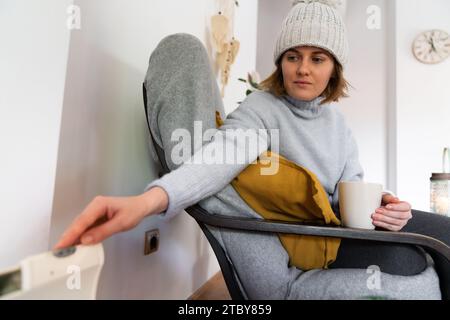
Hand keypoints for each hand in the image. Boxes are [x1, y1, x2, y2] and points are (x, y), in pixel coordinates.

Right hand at [54, 187, 168, 248]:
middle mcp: (94, 206)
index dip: (71, 233)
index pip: (82, 220)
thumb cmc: (134, 210)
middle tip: (59, 250)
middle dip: (68, 237)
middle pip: (78, 223)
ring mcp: (94, 212)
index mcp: (99, 204)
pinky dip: (80, 237)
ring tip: (64, 250)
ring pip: (80, 226)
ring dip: (72, 238)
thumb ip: (103, 231)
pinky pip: (86, 228)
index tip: (63, 243)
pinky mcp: (96, 218)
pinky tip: (76, 245)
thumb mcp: (121, 223)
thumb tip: (87, 240)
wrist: (141, 206)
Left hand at [371, 193, 411, 231]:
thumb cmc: (385, 202)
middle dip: (387, 213)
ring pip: (395, 222)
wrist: (381, 209)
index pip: (404, 207)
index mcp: (407, 206)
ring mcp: (402, 223)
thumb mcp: (386, 198)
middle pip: (400, 215)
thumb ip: (390, 198)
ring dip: (383, 219)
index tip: (387, 206)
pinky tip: (375, 221)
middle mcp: (406, 215)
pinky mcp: (396, 228)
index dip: (396, 207)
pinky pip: (390, 227)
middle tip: (377, 210)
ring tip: (374, 216)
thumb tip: (396, 199)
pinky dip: (382, 224)